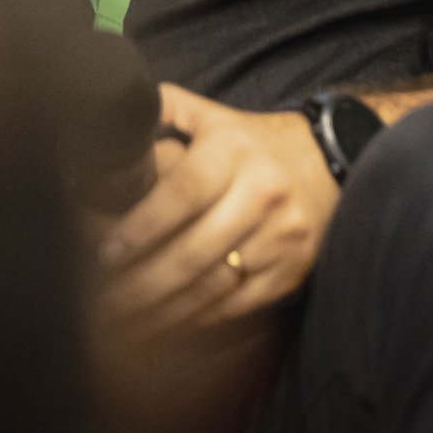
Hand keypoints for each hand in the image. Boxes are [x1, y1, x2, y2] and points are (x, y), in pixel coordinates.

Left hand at [95, 83, 336, 333]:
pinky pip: (239, 302)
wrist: (328, 161)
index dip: (141, 227)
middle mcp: (261, 192)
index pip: (182, 193)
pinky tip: (170, 324)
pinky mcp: (292, 267)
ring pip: (214, 284)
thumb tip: (117, 116)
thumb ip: (165, 109)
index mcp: (233, 151)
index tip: (108, 253)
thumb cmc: (254, 141)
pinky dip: (201, 318)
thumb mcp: (212, 115)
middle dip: (143, 283)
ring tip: (127, 321)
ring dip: (165, 309)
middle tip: (105, 301)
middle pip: (193, 250)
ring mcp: (281, 235)